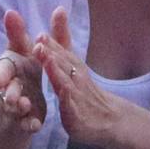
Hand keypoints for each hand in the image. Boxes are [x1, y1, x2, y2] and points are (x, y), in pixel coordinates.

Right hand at [0, 8, 51, 133]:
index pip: (3, 70)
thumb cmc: (22, 67)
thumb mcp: (21, 49)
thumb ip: (16, 33)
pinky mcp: (26, 118)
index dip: (1, 76)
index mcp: (10, 68)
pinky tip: (35, 125)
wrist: (23, 96)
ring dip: (20, 107)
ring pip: (16, 107)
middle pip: (8, 90)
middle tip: (13, 98)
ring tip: (25, 107)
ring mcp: (18, 104)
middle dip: (10, 94)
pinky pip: (27, 122)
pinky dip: (30, 124)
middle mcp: (11, 86)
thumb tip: (10, 11)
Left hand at [33, 16, 131, 148]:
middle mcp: (77, 81)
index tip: (40, 34)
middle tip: (39, 39)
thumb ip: (63, 54)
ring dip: (56, 69)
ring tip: (46, 58)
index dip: (53, 44)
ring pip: (65, 81)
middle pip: (63, 64)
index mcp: (75, 71)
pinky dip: (67, 97)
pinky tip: (63, 89)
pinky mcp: (77, 116)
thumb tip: (56, 27)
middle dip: (51, 51)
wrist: (110, 121)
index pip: (63, 55)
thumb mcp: (76, 74)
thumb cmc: (88, 96)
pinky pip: (71, 106)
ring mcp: (78, 98)